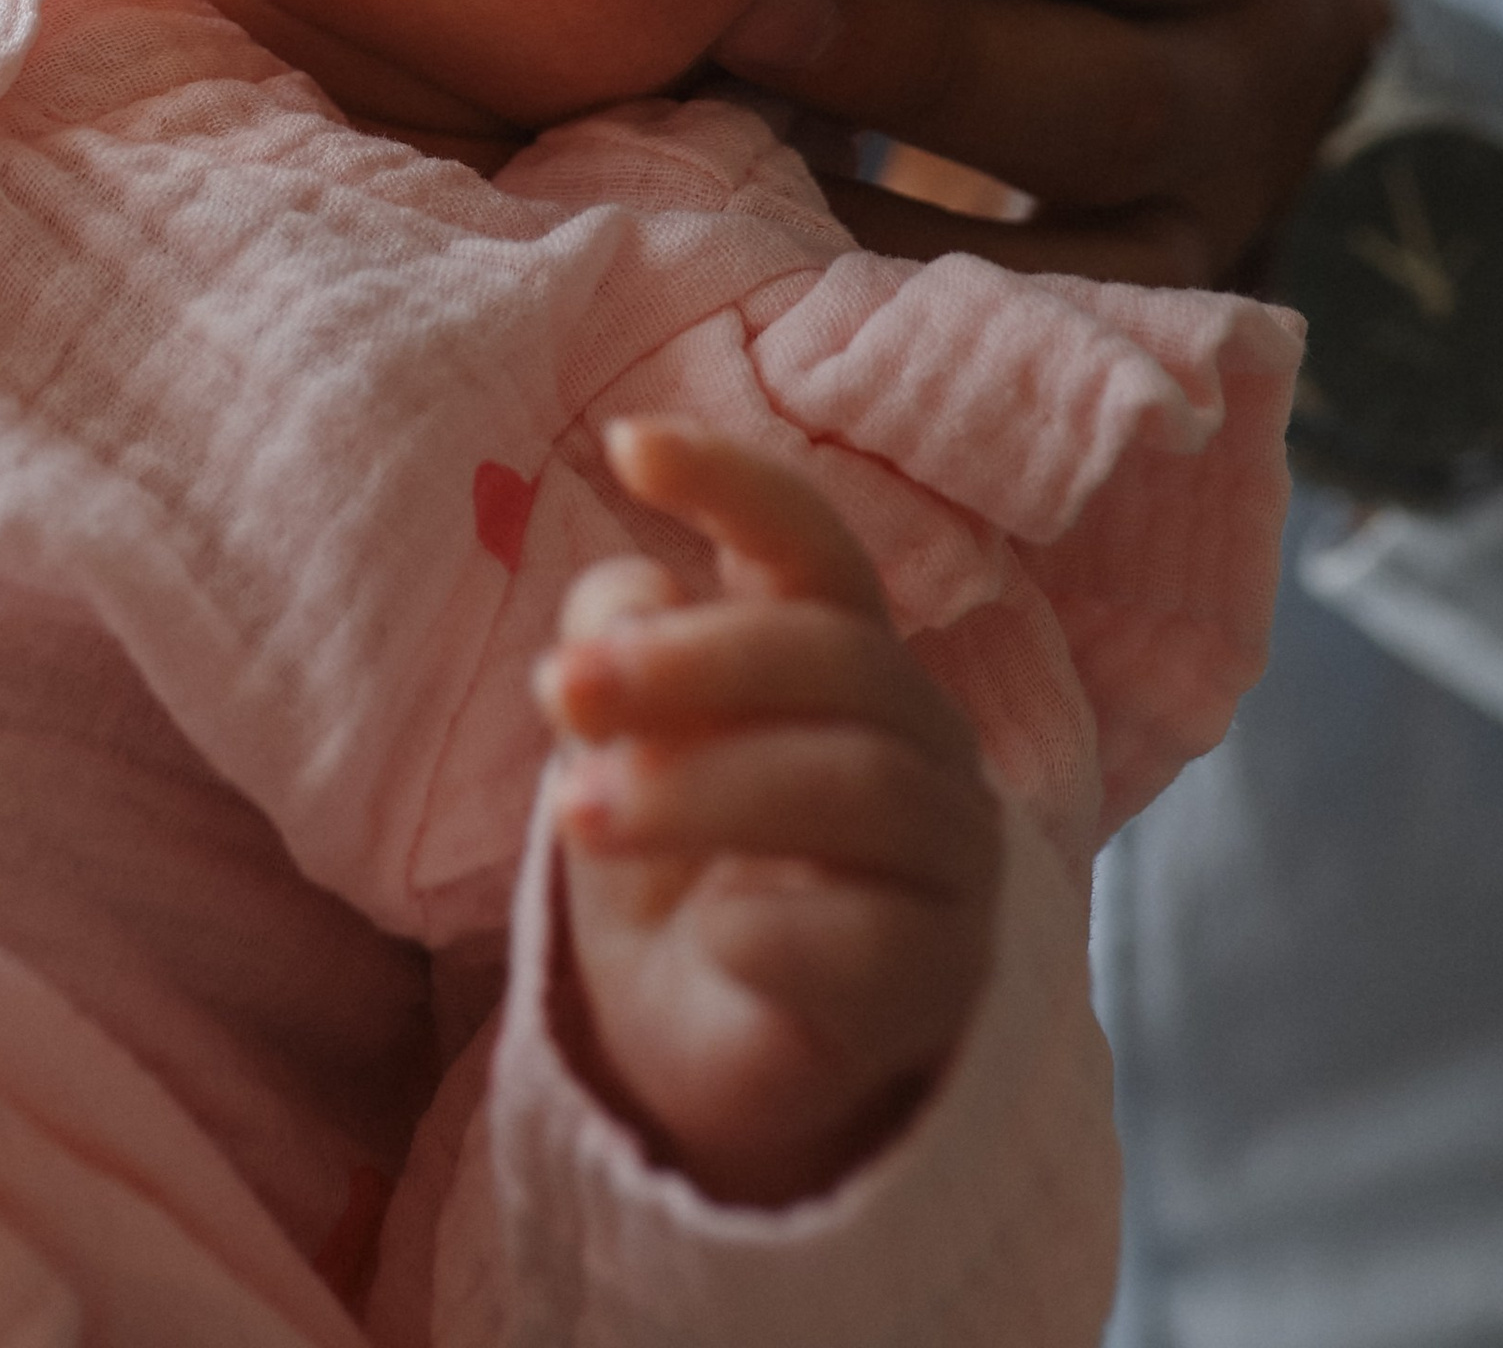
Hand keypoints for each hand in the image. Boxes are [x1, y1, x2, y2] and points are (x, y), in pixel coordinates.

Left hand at [537, 419, 998, 1209]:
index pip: (811, 544)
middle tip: (560, 689)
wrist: (709, 1059)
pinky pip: (871, 940)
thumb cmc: (675, 861)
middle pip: (834, 657)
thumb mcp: (618, 744)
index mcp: (840, 655)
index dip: (731, 481)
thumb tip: (638, 594)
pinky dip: (776, 927)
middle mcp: (916, 737)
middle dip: (689, 663)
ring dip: (701, 790)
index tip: (625, 444)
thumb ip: (621, 649)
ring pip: (853, 786)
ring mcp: (942, 861)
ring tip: (578, 813)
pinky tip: (706, 933)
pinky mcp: (939, 985)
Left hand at [715, 0, 1382, 285]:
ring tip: (713, 153)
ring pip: (1068, 246)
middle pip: (1108, 92)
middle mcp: (1256, 67)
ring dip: (890, 207)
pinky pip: (1015, 349)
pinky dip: (887, 318)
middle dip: (925, 52)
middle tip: (753, 4)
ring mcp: (1195, 209)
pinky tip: (739, 264)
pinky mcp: (1115, 308)